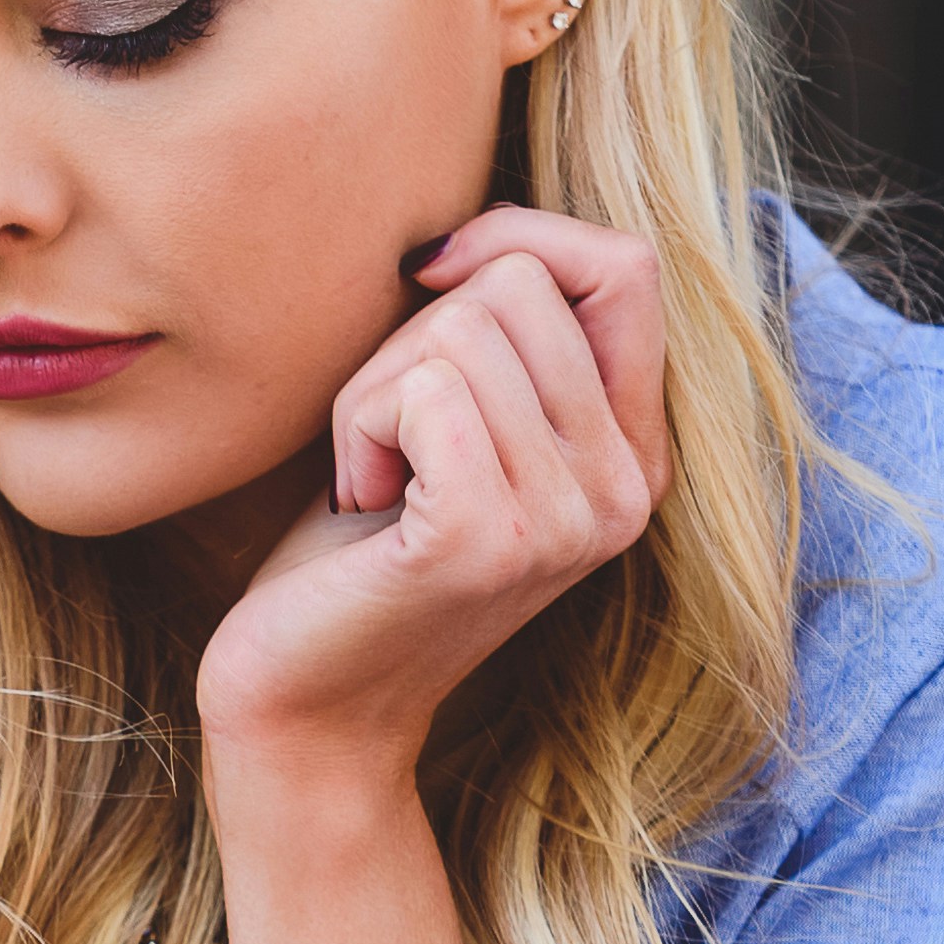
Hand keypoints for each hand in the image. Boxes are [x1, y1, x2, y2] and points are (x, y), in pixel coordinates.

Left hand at [194, 206, 668, 777]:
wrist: (308, 707)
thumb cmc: (357, 552)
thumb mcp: (456, 425)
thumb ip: (503, 338)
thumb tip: (470, 238)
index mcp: (635, 454)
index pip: (628, 265)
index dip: (519, 236)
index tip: (431, 283)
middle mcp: (626, 488)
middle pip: (522, 282)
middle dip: (416, 336)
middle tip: (390, 442)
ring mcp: (567, 518)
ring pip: (460, 328)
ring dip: (377, 388)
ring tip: (378, 479)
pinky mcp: (487, 539)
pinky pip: (422, 389)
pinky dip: (360, 426)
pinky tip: (362, 503)